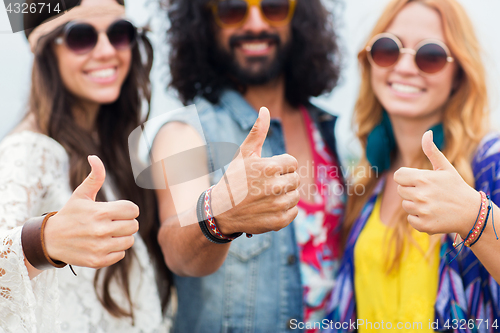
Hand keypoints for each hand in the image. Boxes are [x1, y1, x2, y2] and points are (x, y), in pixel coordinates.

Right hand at [44, 156, 139, 267]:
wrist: (49, 240)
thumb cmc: (70, 214)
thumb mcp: (81, 194)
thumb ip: (94, 176)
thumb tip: (95, 157)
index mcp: (101, 212)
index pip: (133, 210)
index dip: (128, 209)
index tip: (118, 211)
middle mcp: (102, 230)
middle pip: (134, 226)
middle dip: (127, 222)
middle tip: (114, 222)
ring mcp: (100, 247)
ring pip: (130, 240)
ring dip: (122, 236)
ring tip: (110, 233)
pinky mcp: (98, 261)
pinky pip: (121, 254)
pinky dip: (115, 250)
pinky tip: (104, 244)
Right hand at [211, 107, 299, 234]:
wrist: (220, 211)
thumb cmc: (233, 180)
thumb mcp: (243, 154)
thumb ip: (258, 132)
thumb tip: (265, 109)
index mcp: (269, 167)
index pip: (293, 163)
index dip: (281, 167)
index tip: (266, 172)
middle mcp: (275, 186)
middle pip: (296, 179)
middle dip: (283, 181)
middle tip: (265, 186)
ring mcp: (277, 205)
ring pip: (295, 196)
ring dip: (284, 196)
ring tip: (266, 197)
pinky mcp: (279, 221)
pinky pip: (293, 212)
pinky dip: (284, 211)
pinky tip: (268, 208)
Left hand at [394, 130, 479, 237]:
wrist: (471, 213)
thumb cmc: (456, 187)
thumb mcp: (445, 168)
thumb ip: (432, 151)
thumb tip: (427, 133)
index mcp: (423, 179)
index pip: (398, 176)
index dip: (406, 177)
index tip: (418, 180)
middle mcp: (420, 195)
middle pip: (400, 190)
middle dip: (411, 190)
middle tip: (428, 193)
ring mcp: (422, 211)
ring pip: (405, 205)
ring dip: (415, 204)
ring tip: (432, 203)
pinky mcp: (423, 225)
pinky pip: (410, 219)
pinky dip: (419, 218)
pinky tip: (432, 214)